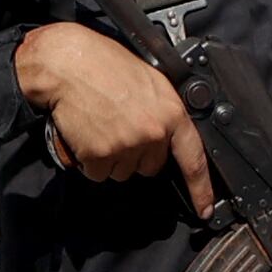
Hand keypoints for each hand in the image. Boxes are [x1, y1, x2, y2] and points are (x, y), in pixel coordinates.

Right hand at [14, 23, 213, 215]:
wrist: (67, 63)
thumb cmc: (103, 64)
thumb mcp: (149, 80)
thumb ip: (163, 111)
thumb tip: (166, 133)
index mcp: (170, 112)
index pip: (194, 159)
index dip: (201, 189)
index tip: (204, 208)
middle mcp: (152, 133)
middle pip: (150, 166)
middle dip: (136, 154)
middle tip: (119, 126)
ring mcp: (126, 146)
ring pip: (123, 171)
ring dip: (112, 157)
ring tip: (101, 125)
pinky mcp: (100, 156)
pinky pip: (98, 173)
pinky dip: (90, 161)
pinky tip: (87, 134)